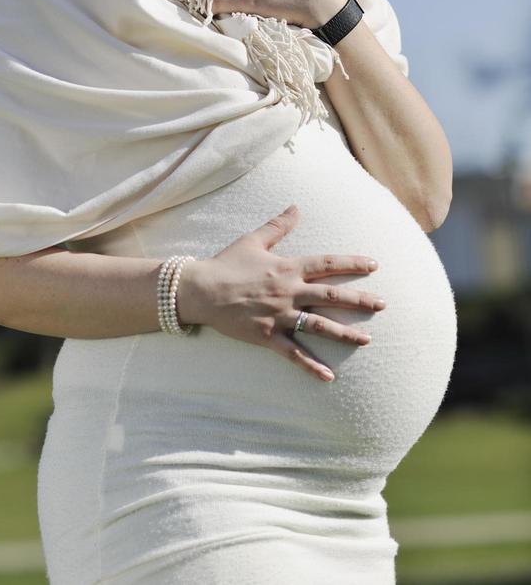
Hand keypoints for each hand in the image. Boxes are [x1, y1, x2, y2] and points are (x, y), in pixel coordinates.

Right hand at [178, 204, 385, 381]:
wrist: (200, 290)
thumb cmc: (226, 263)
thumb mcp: (253, 240)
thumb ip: (278, 225)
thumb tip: (296, 206)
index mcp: (287, 267)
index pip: (327, 264)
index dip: (352, 264)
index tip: (374, 265)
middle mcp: (288, 291)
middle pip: (332, 296)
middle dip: (360, 300)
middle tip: (383, 305)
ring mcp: (279, 315)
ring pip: (319, 326)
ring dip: (345, 333)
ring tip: (367, 339)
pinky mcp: (267, 336)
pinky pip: (293, 354)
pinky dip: (311, 366)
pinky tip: (329, 377)